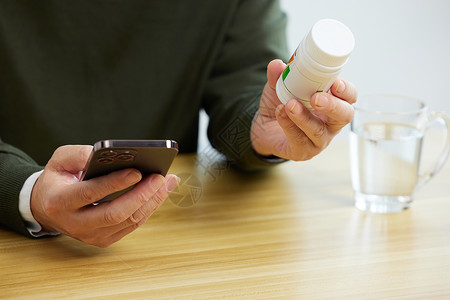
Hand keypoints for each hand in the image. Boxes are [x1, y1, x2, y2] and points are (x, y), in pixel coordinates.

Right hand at [31, 145, 178, 247]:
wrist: (48, 208)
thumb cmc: (59, 179)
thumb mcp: (60, 160)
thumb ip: (79, 155)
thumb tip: (111, 155)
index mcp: (60, 202)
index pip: (91, 194)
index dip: (115, 184)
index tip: (137, 171)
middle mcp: (75, 224)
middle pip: (115, 214)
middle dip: (140, 195)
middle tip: (160, 177)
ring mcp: (91, 236)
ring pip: (128, 221)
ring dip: (152, 201)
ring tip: (168, 181)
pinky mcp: (104, 239)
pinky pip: (132, 225)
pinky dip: (150, 207)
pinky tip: (162, 191)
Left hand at [251, 59, 357, 160]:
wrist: (263, 128)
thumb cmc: (282, 104)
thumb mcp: (279, 86)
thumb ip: (278, 76)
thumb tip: (276, 64)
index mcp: (333, 103)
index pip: (349, 97)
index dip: (346, 90)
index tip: (335, 83)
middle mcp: (331, 123)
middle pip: (344, 116)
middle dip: (332, 106)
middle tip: (317, 97)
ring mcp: (318, 140)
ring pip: (318, 131)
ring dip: (304, 117)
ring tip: (290, 104)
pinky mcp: (302, 152)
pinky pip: (298, 140)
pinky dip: (288, 125)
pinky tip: (280, 113)